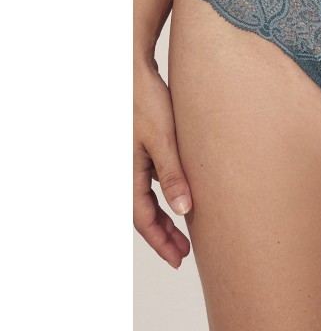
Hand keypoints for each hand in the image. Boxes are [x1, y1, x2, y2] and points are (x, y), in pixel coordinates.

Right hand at [133, 59, 192, 267]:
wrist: (132, 71)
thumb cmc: (146, 101)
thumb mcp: (163, 140)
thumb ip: (174, 175)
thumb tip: (184, 210)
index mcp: (127, 173)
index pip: (143, 219)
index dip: (160, 242)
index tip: (178, 259)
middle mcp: (125, 171)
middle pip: (143, 214)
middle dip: (163, 236)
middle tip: (183, 254)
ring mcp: (132, 161)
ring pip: (147, 200)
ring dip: (164, 218)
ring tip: (184, 234)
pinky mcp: (141, 150)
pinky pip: (150, 183)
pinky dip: (164, 197)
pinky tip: (180, 200)